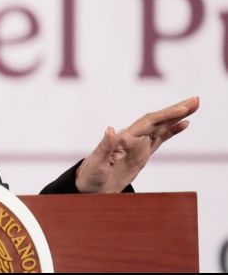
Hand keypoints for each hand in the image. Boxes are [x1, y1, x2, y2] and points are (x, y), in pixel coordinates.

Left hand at [75, 96, 199, 193]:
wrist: (90, 186)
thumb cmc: (90, 175)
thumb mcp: (96, 163)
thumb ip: (104, 146)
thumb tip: (110, 129)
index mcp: (123, 138)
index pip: (148, 122)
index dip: (165, 115)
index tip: (182, 109)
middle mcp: (132, 137)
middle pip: (157, 119)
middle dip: (176, 109)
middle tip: (196, 99)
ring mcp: (138, 144)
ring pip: (161, 126)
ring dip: (177, 115)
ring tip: (195, 104)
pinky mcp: (142, 153)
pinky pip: (160, 138)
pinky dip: (172, 130)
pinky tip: (184, 124)